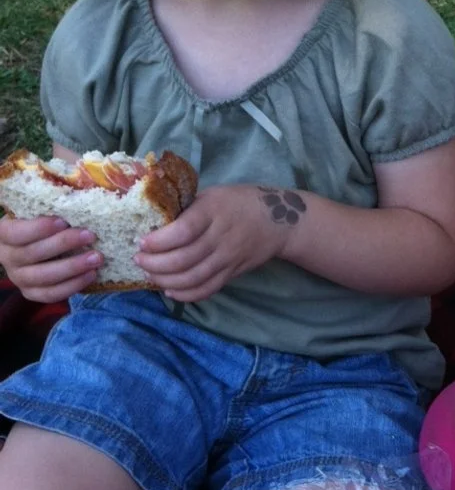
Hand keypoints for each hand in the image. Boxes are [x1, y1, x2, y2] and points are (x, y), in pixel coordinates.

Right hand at [0, 214, 101, 301]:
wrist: (38, 245)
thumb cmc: (42, 222)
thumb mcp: (39, 211)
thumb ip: (50, 205)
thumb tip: (77, 192)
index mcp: (4, 234)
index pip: (14, 233)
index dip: (37, 228)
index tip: (62, 221)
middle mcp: (7, 258)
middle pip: (31, 254)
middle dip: (63, 244)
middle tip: (90, 235)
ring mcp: (18, 278)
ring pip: (42, 277)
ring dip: (72, 267)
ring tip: (97, 258)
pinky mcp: (31, 293)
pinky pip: (50, 294)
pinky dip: (72, 286)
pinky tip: (91, 274)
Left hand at [135, 185, 288, 300]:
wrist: (281, 219)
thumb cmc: (239, 202)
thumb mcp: (212, 195)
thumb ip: (187, 210)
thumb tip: (152, 222)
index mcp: (213, 211)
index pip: (182, 231)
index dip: (158, 241)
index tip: (141, 242)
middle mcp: (221, 236)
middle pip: (183, 259)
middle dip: (154, 264)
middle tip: (139, 260)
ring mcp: (228, 257)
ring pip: (192, 278)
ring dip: (165, 281)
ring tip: (150, 275)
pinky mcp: (233, 272)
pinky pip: (207, 289)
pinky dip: (186, 295)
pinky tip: (170, 290)